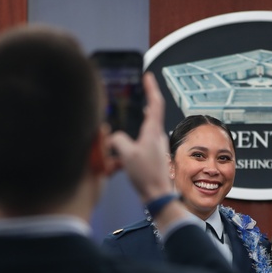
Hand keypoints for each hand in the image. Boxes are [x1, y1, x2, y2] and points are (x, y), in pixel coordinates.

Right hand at [109, 72, 174, 202]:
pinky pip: (141, 145)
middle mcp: (157, 137)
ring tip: (124, 130)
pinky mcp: (153, 158)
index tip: (148, 77)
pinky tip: (122, 154)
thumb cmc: (147, 175)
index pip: (155, 103)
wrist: (158, 195)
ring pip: (144, 132)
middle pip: (150, 115)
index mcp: (152, 132)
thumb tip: (113, 138)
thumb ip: (118, 140)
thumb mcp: (127, 154)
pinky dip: (132, 145)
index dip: (151, 88)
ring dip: (134, 129)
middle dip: (142, 106)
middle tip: (137, 97)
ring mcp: (156, 147)